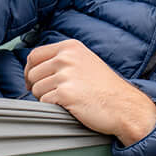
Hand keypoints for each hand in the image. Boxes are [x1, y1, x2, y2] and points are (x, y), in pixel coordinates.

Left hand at [23, 40, 155, 145]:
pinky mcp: (65, 93)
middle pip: (32, 74)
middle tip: (55, 94)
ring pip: (36, 89)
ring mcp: (66, 75)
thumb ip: (62, 59)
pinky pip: (44, 102)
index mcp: (71, 47)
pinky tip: (70, 106)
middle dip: (38, 87)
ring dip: (46, 98)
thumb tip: (34, 68)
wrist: (125, 106)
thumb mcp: (86, 62)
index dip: (30, 70)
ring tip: (67, 100)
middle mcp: (67, 58)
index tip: (32, 81)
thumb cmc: (106, 88)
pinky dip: (53, 107)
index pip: (34, 55)